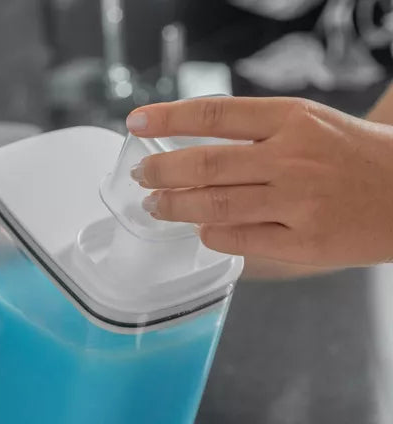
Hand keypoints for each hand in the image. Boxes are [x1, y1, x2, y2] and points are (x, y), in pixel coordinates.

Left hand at [126, 96, 392, 266]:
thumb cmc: (354, 157)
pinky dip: (212, 235)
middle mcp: (292, 158)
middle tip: (140, 176)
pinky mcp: (305, 242)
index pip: (214, 114)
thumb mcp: (311, 124)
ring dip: (176, 207)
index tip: (135, 123)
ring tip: (155, 207)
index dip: (167, 117)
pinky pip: (241, 240)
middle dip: (161, 172)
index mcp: (293, 119)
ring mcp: (299, 202)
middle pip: (206, 164)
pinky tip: (202, 230)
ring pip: (216, 206)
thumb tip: (195, 152)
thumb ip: (257, 135)